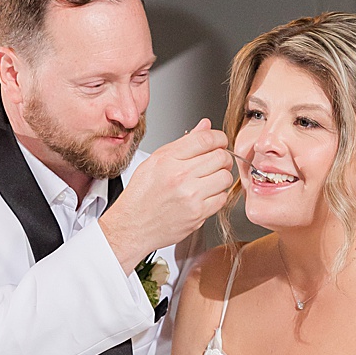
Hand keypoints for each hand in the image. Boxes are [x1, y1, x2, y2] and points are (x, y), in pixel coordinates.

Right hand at [102, 120, 230, 269]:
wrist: (131, 228)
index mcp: (167, 160)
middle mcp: (179, 176)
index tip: (220, 143)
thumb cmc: (140, 197)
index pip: (207, 139)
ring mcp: (190, 196)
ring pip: (225, 177)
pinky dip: (216, 197)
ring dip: (221, 178)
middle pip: (221, 157)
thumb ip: (182, 144)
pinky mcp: (197, 214)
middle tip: (215, 164)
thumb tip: (205, 126)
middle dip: (222, 159)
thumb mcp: (154, 163)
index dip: (219, 139)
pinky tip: (204, 197)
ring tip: (208, 182)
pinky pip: (222, 198)